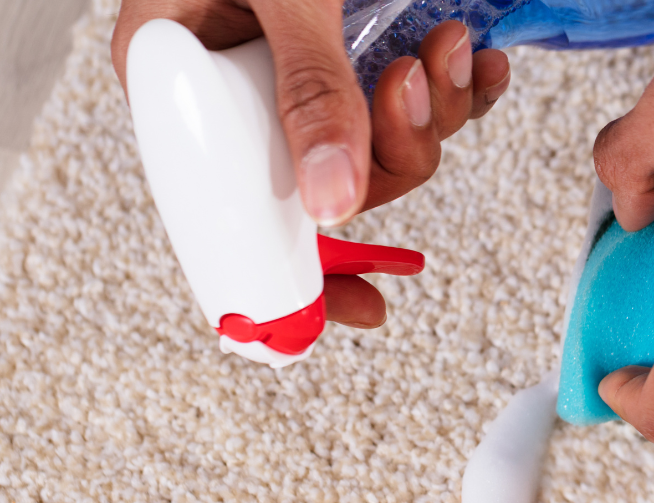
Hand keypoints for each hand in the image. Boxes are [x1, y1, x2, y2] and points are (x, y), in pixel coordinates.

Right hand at [113, 0, 511, 326]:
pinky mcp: (350, 39)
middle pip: (326, 179)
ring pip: (377, 141)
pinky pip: (405, 97)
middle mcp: (235, 84)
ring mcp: (294, 63)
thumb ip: (308, 86)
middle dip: (396, 149)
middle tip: (416, 82)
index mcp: (180, 82)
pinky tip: (473, 60)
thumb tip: (337, 203)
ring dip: (433, 111)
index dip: (298, 277)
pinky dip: (450, 87)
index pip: (229, 218)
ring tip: (449, 48)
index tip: (363, 311)